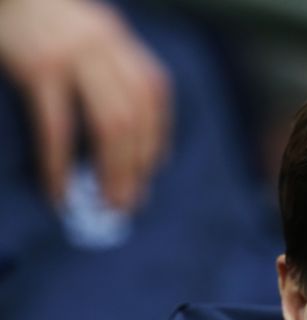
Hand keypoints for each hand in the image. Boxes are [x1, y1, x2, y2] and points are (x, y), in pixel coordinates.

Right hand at [0, 0, 170, 209]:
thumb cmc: (37, 18)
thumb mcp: (84, 32)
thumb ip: (106, 68)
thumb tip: (121, 135)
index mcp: (118, 39)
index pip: (154, 94)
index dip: (157, 134)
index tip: (152, 170)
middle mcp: (104, 46)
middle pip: (136, 116)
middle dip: (137, 165)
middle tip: (130, 201)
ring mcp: (73, 56)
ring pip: (110, 125)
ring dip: (113, 171)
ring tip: (108, 203)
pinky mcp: (38, 68)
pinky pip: (57, 127)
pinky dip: (60, 165)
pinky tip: (60, 191)